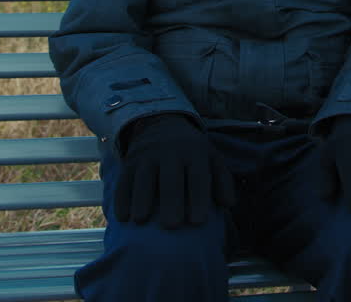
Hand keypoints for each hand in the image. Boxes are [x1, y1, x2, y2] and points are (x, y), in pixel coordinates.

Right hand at [114, 114, 235, 228]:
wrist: (162, 124)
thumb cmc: (191, 151)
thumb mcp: (211, 158)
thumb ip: (222, 181)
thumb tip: (228, 204)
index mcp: (194, 152)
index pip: (198, 177)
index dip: (198, 198)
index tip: (197, 222)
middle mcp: (170, 152)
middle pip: (170, 179)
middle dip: (171, 202)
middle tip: (171, 225)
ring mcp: (147, 156)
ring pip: (143, 178)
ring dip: (141, 199)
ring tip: (141, 221)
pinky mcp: (129, 162)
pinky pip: (123, 181)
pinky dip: (122, 199)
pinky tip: (123, 217)